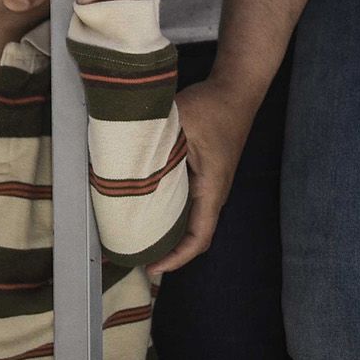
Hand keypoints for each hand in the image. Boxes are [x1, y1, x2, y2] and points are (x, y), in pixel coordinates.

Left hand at [148, 79, 261, 276]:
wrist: (235, 91)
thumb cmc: (213, 107)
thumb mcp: (182, 122)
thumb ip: (157, 143)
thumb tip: (124, 160)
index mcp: (212, 188)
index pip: (199, 236)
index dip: (177, 258)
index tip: (153, 268)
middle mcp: (214, 193)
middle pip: (194, 236)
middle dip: (168, 251)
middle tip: (135, 256)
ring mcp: (210, 185)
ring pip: (190, 221)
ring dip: (168, 233)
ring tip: (138, 238)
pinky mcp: (204, 175)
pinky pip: (187, 204)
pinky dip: (169, 214)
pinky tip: (146, 208)